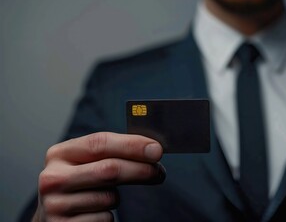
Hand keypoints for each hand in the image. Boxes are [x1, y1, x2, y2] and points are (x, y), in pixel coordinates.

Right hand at [33, 132, 164, 220]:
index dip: (132, 145)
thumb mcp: (88, 163)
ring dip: (118, 197)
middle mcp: (53, 178)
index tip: (156, 150)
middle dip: (140, 170)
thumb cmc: (81, 184)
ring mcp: (55, 205)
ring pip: (109, 197)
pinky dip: (109, 216)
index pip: (100, 143)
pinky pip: (104, 219)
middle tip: (159, 172)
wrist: (56, 217)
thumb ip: (113, 152)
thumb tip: (152, 149)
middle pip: (109, 170)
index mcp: (59, 154)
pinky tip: (96, 213)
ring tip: (108, 197)